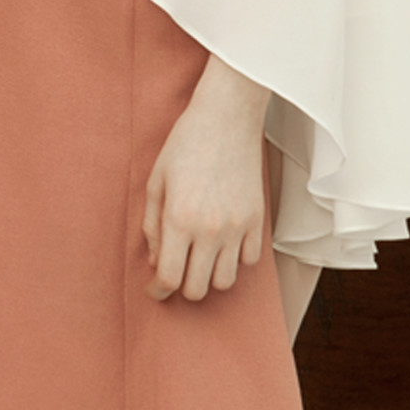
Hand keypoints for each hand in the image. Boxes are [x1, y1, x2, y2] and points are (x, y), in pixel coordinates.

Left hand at [143, 56, 269, 301]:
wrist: (226, 118)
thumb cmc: (184, 145)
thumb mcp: (156, 182)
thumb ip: (152, 226)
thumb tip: (156, 262)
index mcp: (179, 218)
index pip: (170, 277)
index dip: (158, 291)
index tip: (155, 290)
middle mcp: (210, 229)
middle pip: (197, 288)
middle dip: (181, 287)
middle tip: (175, 273)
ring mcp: (237, 226)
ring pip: (225, 281)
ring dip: (209, 277)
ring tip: (199, 260)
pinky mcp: (257, 220)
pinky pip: (249, 261)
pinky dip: (235, 260)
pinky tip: (222, 244)